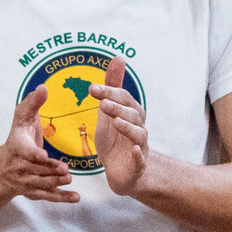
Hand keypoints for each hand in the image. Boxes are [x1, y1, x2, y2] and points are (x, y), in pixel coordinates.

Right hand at [0, 86, 79, 206]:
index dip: (32, 154)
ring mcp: (26, 180)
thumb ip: (33, 103)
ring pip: (41, 184)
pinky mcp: (34, 191)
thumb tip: (43, 87)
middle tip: (64, 170)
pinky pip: (47, 196)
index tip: (41, 155)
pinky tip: (75, 198)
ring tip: (69, 179)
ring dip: (55, 183)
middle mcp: (19, 165)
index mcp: (17, 146)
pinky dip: (61, 198)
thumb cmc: (18, 136)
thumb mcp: (22, 117)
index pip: (24, 151)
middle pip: (34, 169)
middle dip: (48, 170)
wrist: (3, 166)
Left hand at [88, 58, 149, 194]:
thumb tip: (118, 58)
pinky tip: (134, 150)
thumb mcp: (109, 112)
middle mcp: (138, 127)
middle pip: (132, 114)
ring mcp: (139, 146)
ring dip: (128, 127)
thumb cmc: (116, 140)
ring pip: (138, 135)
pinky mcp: (137, 165)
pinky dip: (138, 154)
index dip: (109, 92)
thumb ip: (112, 88)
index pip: (122, 99)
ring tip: (116, 122)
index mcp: (130, 113)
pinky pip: (140, 159)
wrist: (124, 172)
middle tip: (102, 104)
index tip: (92, 89)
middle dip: (118, 107)